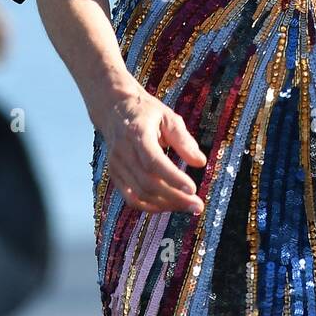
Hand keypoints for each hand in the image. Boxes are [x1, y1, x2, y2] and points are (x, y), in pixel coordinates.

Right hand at [97, 84, 206, 215]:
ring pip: (140, 194)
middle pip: (148, 182)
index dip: (173, 177)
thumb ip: (184, 140)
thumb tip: (200, 162)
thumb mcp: (168, 117)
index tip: (193, 188)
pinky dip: (150, 206)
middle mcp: (123, 151)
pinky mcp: (115, 175)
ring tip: (188, 206)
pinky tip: (169, 206)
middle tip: (197, 205)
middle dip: (175, 197)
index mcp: (137, 133)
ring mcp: (116, 165)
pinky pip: (132, 198)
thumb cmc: (146, 112)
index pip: (153, 161)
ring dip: (166, 204)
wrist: (114, 109)